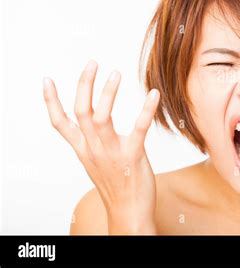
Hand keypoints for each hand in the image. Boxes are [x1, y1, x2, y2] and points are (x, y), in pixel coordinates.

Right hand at [43, 60, 159, 233]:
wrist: (128, 214)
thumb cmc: (116, 186)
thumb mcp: (97, 162)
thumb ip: (93, 142)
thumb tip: (95, 123)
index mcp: (83, 149)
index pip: (59, 123)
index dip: (51, 101)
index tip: (47, 80)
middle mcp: (92, 149)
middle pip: (80, 111)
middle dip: (84, 84)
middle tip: (92, 63)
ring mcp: (111, 153)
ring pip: (101, 117)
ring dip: (107, 93)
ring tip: (115, 73)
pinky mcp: (132, 157)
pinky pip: (138, 129)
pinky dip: (145, 110)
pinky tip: (154, 94)